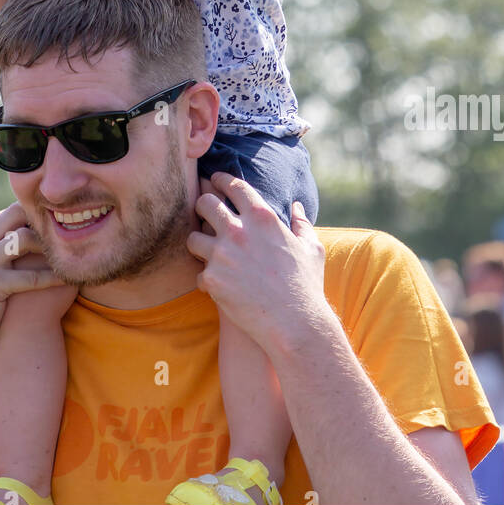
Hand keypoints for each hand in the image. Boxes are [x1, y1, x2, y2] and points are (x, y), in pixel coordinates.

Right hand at [0, 203, 68, 373]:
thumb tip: (26, 235)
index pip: (11, 211)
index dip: (37, 217)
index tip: (62, 227)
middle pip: (17, 213)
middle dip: (43, 222)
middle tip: (68, 235)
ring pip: (23, 238)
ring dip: (49, 247)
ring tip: (70, 255)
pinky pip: (30, 276)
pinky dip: (52, 278)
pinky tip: (68, 282)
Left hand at [187, 172, 330, 356]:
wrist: (295, 324)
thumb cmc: (306, 286)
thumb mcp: (311, 249)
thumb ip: (301, 223)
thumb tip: (296, 206)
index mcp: (262, 217)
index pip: (234, 186)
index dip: (221, 180)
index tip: (215, 180)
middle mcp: (238, 231)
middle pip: (205, 203)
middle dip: (202, 205)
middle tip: (203, 212)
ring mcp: (222, 255)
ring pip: (193, 238)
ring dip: (198, 244)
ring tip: (203, 250)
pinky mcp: (212, 279)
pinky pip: (198, 273)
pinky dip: (206, 279)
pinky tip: (214, 285)